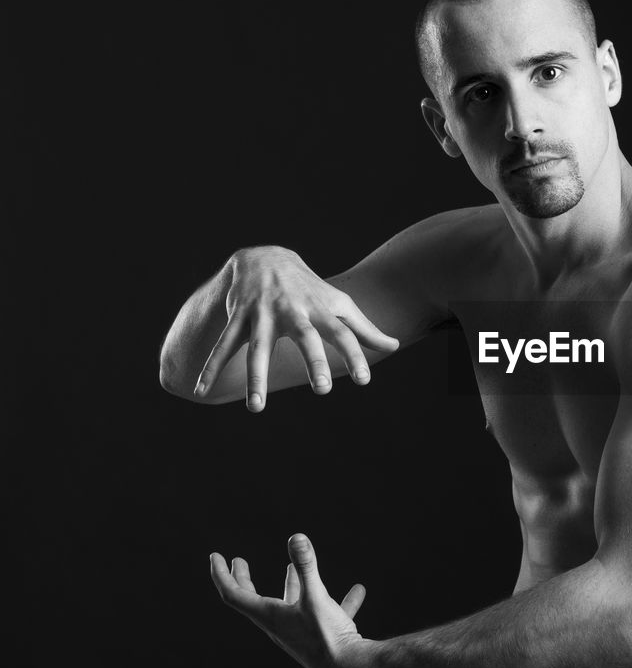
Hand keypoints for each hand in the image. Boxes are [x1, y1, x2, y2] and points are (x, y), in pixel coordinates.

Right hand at [195, 246, 399, 411]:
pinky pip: (223, 345)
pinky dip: (211, 366)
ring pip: (258, 348)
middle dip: (315, 361)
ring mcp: (262, 314)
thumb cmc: (309, 288)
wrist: (265, 257)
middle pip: (306, 338)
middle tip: (324, 390)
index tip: (364, 380)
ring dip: (256, 378)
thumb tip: (395, 346)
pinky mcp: (238, 317)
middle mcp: (292, 311)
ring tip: (257, 409)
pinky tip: (200, 389)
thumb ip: (364, 329)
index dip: (355, 355)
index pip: (343, 334)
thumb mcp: (338, 304)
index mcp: (320, 310)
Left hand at [210, 533, 374, 667]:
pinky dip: (336, 601)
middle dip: (243, 579)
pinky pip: (325, 614)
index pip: (233, 594)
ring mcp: (298, 632)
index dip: (222, 574)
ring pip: (288, 605)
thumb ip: (307, 566)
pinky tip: (357, 592)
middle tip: (238, 561)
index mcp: (269, 616)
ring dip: (287, 585)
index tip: (216, 556)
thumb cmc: (327, 638)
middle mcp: (279, 625)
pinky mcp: (320, 636)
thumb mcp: (316, 598)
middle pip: (252, 600)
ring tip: (288, 569)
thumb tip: (296, 537)